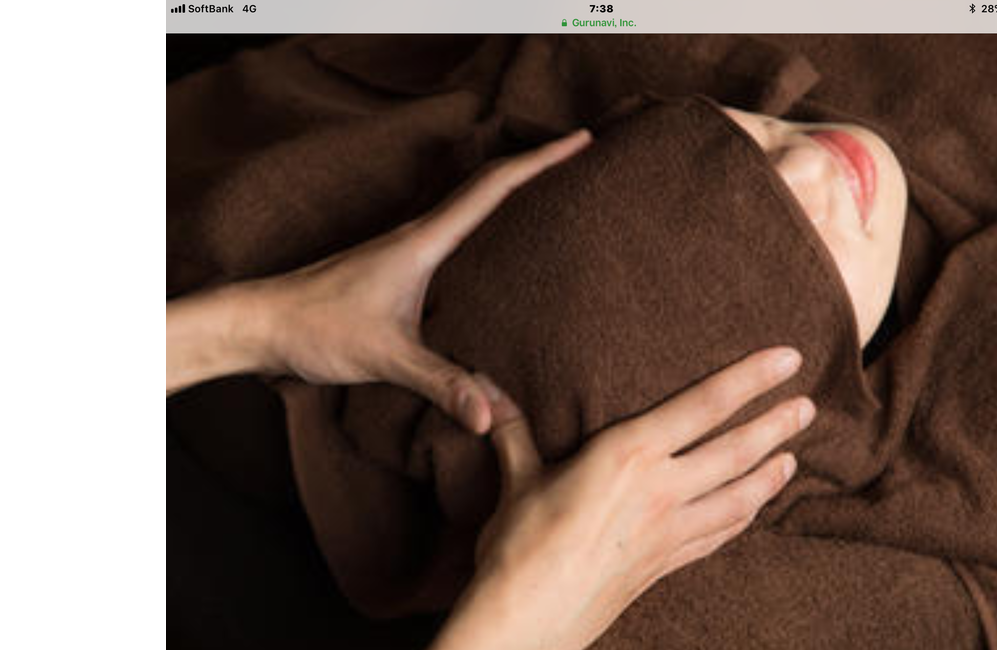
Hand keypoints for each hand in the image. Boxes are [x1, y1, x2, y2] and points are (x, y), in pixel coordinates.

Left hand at [170, 130, 592, 427]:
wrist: (259, 323)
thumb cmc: (314, 327)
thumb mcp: (385, 358)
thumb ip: (441, 383)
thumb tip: (493, 416)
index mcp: (424, 241)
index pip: (493, 188)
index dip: (540, 160)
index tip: (580, 141)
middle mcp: (420, 235)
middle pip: (489, 186)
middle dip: (537, 165)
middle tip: (581, 157)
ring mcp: (408, 250)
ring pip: (471, 207)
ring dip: (511, 192)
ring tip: (554, 194)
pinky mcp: (399, 268)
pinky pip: (456, 234)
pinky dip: (487, 227)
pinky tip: (498, 252)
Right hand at [431, 347, 815, 649]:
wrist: (528, 622)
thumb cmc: (518, 548)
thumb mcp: (517, 479)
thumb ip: (513, 431)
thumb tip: (484, 387)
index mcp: (629, 455)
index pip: (705, 404)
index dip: (752, 377)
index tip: (789, 359)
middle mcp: (661, 489)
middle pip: (736, 450)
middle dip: (777, 426)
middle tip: (809, 406)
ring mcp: (670, 531)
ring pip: (739, 496)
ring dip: (770, 475)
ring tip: (794, 458)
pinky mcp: (667, 564)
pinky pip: (718, 533)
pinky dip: (742, 516)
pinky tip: (752, 509)